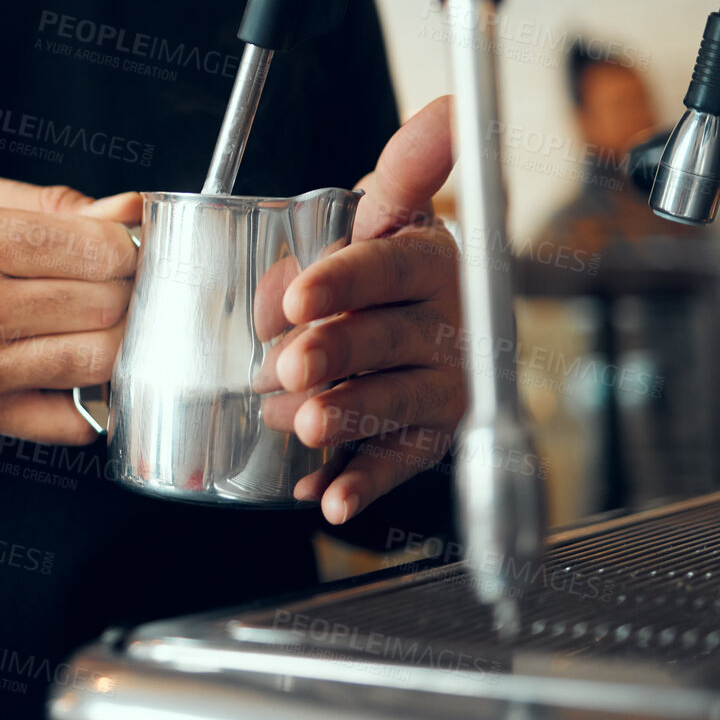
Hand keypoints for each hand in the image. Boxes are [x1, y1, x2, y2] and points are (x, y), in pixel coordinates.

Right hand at [0, 173, 141, 443]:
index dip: (127, 244)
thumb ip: (48, 203)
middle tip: (113, 279)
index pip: (97, 249)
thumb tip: (129, 210)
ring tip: (101, 317)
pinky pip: (74, 418)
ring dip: (119, 337)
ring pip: (102, 358)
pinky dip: (95, 395)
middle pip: (108, 304)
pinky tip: (79, 366)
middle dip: (127, 288)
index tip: (119, 244)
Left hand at [256, 97, 464, 524]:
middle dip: (338, 354)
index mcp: (427, 257)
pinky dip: (364, 482)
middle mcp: (449, 320)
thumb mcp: (359, 221)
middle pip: (392, 338)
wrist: (442, 295)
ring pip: (400, 401)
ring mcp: (448, 379)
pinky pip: (401, 460)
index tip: (297, 299)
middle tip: (289, 367)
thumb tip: (270, 308)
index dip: (341, 283)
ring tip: (307, 425)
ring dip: (352, 416)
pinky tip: (328, 498)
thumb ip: (308, 246)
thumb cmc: (384, 252)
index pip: (386, 266)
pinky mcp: (438, 431)